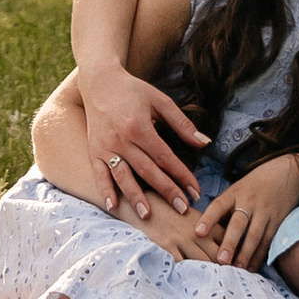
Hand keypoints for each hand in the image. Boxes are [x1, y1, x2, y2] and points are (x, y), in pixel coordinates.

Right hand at [79, 63, 207, 217]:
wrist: (100, 82)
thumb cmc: (133, 91)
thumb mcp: (161, 101)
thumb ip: (182, 123)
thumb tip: (204, 142)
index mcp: (139, 126)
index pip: (165, 157)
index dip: (182, 176)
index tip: (195, 191)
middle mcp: (121, 139)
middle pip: (148, 171)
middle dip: (167, 192)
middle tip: (183, 209)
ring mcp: (105, 146)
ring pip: (123, 176)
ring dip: (136, 197)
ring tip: (148, 216)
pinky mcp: (93, 150)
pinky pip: (99, 174)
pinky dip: (105, 191)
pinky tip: (114, 207)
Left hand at [197, 157, 298, 267]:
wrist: (286, 174)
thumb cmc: (253, 186)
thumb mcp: (236, 191)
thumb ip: (223, 210)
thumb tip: (203, 235)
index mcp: (234, 193)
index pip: (218, 205)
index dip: (208, 219)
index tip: (197, 232)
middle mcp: (249, 202)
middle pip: (238, 223)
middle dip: (230, 242)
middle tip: (221, 260)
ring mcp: (265, 212)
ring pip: (255, 235)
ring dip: (246, 254)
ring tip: (237, 269)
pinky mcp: (278, 221)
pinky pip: (268, 241)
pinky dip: (260, 255)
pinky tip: (251, 268)